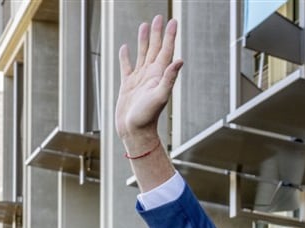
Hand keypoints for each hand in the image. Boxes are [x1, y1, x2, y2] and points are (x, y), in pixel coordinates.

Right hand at [115, 16, 182, 149]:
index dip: (169, 36)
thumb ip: (169, 78)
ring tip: (144, 26)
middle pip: (155, 49)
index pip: (166, 51)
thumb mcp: (160, 96)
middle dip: (158, 33)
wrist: (135, 132)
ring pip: (142, 54)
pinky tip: (124, 48)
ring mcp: (139, 79)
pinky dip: (126, 57)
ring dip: (144, 40)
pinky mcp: (128, 85)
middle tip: (159, 17)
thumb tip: (179, 60)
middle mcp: (150, 75)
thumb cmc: (147, 117)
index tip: (172, 21)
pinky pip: (126, 67)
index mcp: (159, 75)